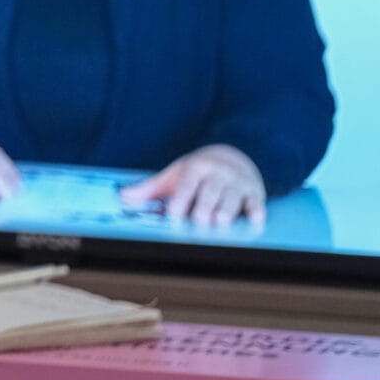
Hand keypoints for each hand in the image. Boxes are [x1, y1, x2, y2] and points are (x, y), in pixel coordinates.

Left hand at [122, 145, 264, 227]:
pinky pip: (256, 205)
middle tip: (197, 223)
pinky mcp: (255, 193)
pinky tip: (252, 222)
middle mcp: (218, 175)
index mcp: (196, 168)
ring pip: (231, 203)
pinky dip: (255, 214)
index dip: (179, 202)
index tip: (172, 216)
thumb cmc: (197, 171)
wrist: (232, 155)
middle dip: (202, 212)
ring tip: (218, 224)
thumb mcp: (174, 174)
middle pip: (208, 197)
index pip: (186, 187)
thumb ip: (150, 188)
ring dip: (224, 215)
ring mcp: (237, 184)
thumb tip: (123, 196)